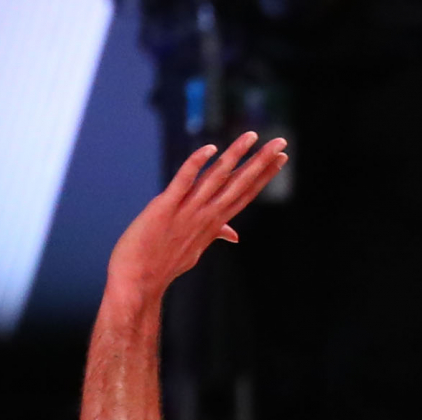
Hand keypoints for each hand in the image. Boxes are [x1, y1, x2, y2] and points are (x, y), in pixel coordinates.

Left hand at [104, 133, 286, 299]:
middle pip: (240, 184)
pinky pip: (184, 181)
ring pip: (218, 178)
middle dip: (261, 162)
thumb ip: (215, 234)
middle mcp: (207, 215)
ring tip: (251, 137)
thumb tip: (233, 235)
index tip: (280, 158)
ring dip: (236, 155)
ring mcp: (188, 211)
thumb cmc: (165, 263)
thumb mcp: (196, 247)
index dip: (264, 175)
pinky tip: (210, 149)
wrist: (140, 280)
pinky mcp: (166, 207)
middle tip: (281, 142)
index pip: (245, 194)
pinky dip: (196, 164)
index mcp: (215, 222)